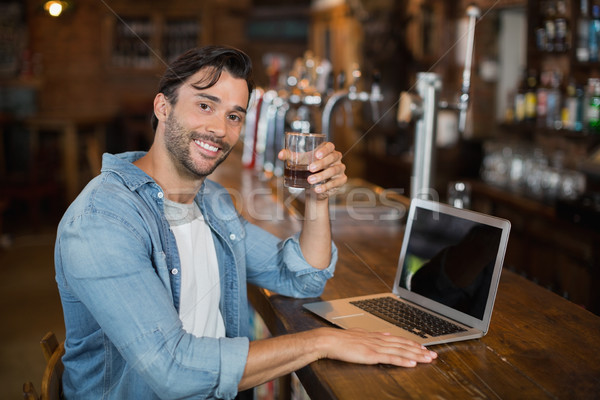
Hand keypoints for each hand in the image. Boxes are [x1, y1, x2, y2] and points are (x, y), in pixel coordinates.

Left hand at [278, 142, 346, 199]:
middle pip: (333, 158)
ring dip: (322, 176)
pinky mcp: (341, 180)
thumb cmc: (307, 169)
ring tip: (310, 180)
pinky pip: (335, 183)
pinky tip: (317, 189)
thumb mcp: (299, 161)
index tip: (316, 155)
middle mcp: (336, 158)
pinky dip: (326, 186)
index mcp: (327, 150)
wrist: (313, 186)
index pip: (330, 146)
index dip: (325, 150)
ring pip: (334, 170)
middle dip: (321, 163)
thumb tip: (280, 154)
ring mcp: (340, 169)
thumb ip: (289, 156)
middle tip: (310, 169)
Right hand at [315, 327, 437, 366]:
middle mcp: (379, 340)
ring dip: (416, 355)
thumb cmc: (340, 340)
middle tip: (433, 354)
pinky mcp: (372, 355)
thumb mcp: (359, 334)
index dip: (412, 343)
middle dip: (419, 350)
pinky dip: (403, 361)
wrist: (329, 340)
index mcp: (376, 336)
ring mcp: (376, 347)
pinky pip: (391, 358)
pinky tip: (412, 364)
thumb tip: (385, 334)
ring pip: (401, 351)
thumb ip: (373, 335)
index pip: (398, 340)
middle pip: (403, 345)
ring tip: (428, 359)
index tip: (423, 347)